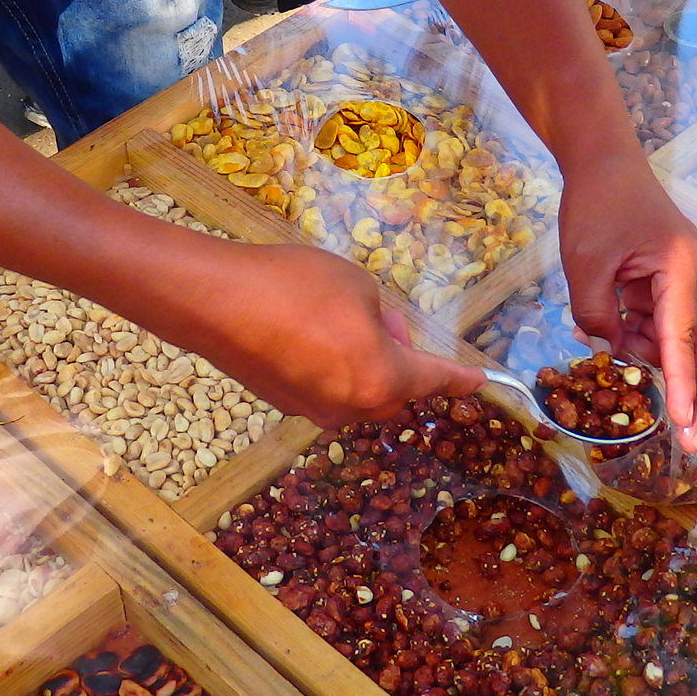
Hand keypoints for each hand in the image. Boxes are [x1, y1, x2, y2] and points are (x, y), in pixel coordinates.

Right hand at [170, 240, 483, 428]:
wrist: (215, 301)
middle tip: (384, 319)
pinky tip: (308, 335)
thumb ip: (380, 317)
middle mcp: (351, 406)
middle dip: (401, 362)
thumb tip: (375, 336)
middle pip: (395, 393)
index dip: (459, 380)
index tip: (481, 383)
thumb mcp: (356, 285)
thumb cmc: (295, 286)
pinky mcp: (282, 403)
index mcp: (381, 379)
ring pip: (359, 394)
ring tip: (340, 320)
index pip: (433, 380)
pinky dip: (332, 370)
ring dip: (364, 366)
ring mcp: (313, 410)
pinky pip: (326, 391)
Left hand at [557, 157, 696, 449]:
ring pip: (681, 338)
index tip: (687, 427)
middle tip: (689, 444)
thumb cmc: (596, 206)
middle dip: (694, 395)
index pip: (683, 342)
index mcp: (683, 270)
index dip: (684, 388)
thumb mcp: (585, 266)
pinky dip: (644, 338)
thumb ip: (596, 317)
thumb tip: (611, 352)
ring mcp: (692, 277)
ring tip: (621, 363)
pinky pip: (665, 321)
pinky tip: (617, 343)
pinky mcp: (677, 279)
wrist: (605, 161)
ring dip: (653, 359)